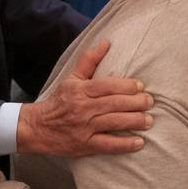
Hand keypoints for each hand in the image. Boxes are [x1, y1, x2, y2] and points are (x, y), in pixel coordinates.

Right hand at [17, 39, 153, 156]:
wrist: (37, 127)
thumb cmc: (59, 101)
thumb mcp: (72, 78)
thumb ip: (89, 61)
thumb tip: (106, 42)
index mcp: (80, 90)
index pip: (107, 86)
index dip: (127, 86)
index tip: (141, 87)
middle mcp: (83, 108)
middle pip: (115, 104)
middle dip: (136, 103)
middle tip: (150, 102)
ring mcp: (84, 128)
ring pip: (114, 123)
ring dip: (135, 121)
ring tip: (149, 120)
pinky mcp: (84, 145)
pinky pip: (108, 145)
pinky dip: (125, 144)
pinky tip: (139, 143)